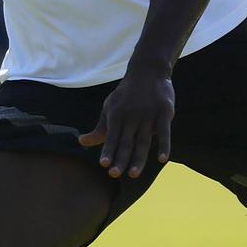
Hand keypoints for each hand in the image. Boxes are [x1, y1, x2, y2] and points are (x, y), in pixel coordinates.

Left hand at [77, 63, 175, 179]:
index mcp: (117, 115)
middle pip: (126, 142)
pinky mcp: (164, 112)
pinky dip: (164, 145)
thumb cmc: (126, 95)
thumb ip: (100, 128)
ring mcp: (149, 115)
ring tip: (134, 174)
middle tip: (115, 174)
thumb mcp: (110, 108)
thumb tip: (81, 142)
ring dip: (139, 158)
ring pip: (143, 140)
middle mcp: (131, 116)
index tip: (104, 164)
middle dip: (120, 158)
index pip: (111, 137)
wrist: (148, 71)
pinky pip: (164, 132)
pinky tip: (162, 159)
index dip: (108, 150)